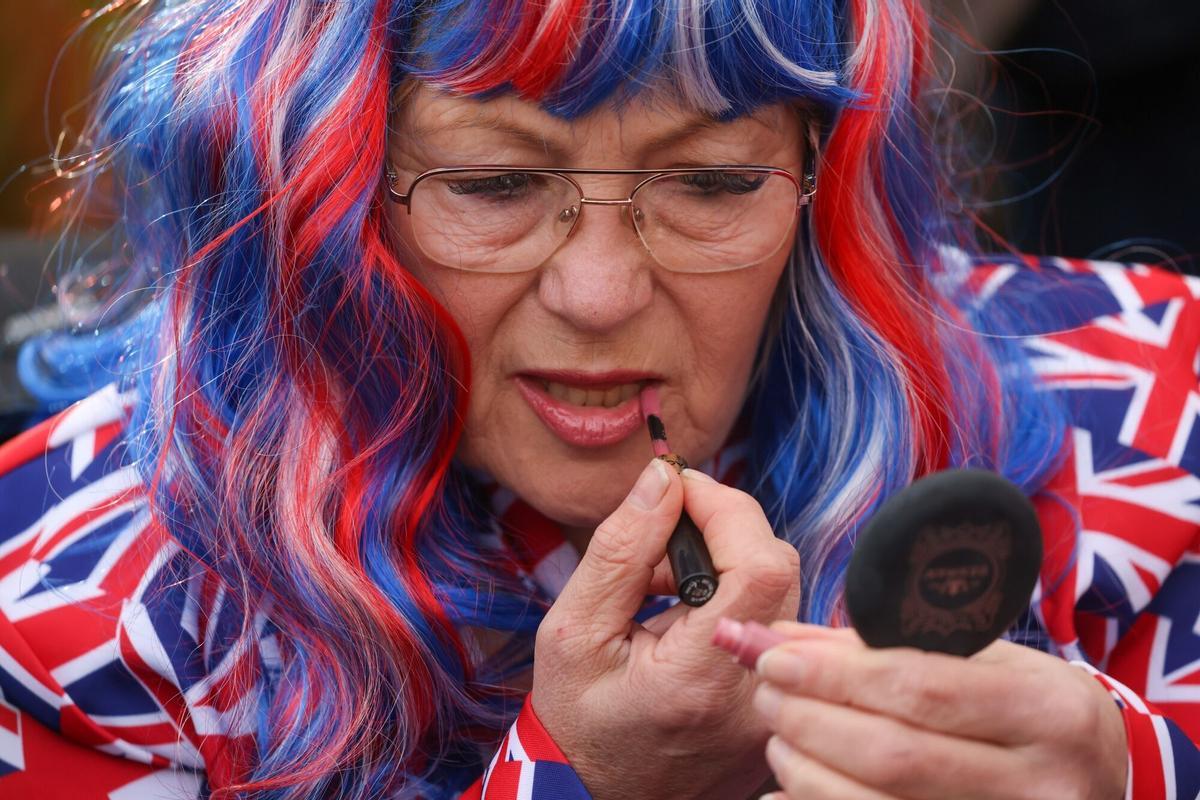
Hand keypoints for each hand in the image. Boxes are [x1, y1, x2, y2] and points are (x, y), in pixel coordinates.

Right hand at [531, 460, 801, 799]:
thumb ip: (620, 550)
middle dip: (720, 529)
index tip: (677, 490)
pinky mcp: (777, 706)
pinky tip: (688, 614)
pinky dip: (735, 595)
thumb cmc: (575, 717)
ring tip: (664, 586)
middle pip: (778, 569)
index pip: (758, 566)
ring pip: (782, 591)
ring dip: (726, 561)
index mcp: (701, 681)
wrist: (589, 792)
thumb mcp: (573, 630)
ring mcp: (774, 709)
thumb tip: (663, 477)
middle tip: (659, 541)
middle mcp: (755, 699)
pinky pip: (778, 621)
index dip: (725, 508)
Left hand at [752, 623, 1127, 799]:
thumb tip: (783, 639)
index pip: (920, 689)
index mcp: (1049, 711)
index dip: (834, 675)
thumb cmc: (1032, 710)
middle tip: (767, 692)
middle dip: (810, 719)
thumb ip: (888, 647)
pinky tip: (786, 791)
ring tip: (779, 737)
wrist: (1102, 781)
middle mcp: (1040, 785)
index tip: (774, 656)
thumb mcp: (987, 662)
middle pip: (893, 756)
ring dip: (806, 770)